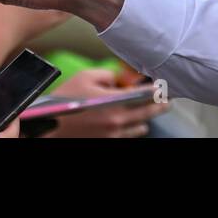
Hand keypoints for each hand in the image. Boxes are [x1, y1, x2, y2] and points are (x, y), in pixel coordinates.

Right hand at [45, 70, 167, 137]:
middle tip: (167, 101)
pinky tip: (128, 122)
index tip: (165, 87)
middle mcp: (119, 121)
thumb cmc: (65, 100)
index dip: (157, 91)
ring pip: (141, 128)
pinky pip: (128, 137)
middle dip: (160, 106)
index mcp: (114, 102)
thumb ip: (107, 74)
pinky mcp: (109, 143)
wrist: (50, 128)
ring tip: (144, 112)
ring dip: (144, 119)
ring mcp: (114, 135)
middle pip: (149, 114)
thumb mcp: (84, 77)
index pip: (145, 95)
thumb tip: (119, 80)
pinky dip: (131, 129)